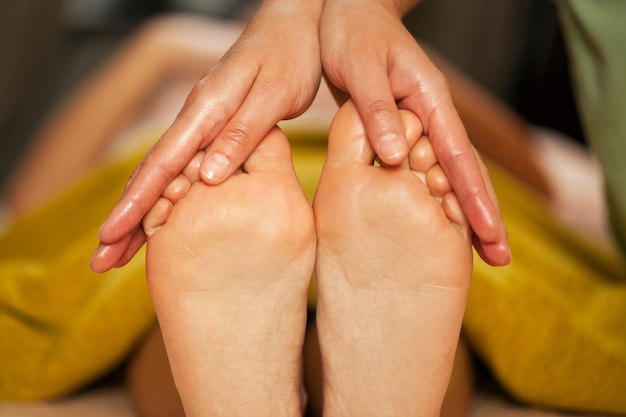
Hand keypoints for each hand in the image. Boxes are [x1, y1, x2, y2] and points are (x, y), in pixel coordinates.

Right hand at [91, 0, 323, 272]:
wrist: (294, 26)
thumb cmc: (289, 55)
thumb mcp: (273, 94)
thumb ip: (243, 133)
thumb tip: (209, 177)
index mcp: (206, 109)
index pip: (163, 163)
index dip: (136, 202)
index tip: (111, 234)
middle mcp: (195, 117)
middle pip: (151, 174)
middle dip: (125, 218)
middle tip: (101, 260)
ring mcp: (201, 124)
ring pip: (162, 176)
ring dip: (140, 215)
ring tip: (118, 252)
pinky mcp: (212, 129)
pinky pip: (182, 170)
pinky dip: (164, 198)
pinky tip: (157, 221)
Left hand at [319, 0, 509, 265]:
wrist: (348, 12)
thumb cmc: (353, 33)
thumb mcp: (361, 67)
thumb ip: (377, 110)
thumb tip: (397, 159)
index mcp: (429, 99)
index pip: (458, 155)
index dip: (473, 197)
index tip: (488, 234)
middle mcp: (433, 115)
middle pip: (465, 171)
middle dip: (482, 215)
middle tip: (498, 259)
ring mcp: (422, 124)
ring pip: (450, 174)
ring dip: (465, 212)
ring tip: (479, 252)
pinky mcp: (405, 130)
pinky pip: (427, 169)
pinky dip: (438, 197)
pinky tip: (440, 220)